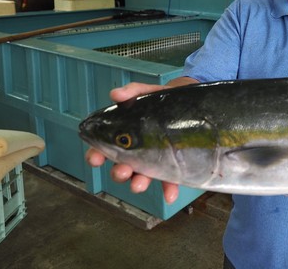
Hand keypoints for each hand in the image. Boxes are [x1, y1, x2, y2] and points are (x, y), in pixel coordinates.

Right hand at [84, 81, 180, 203]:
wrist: (192, 104)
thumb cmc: (164, 101)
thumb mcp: (149, 93)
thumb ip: (133, 92)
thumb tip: (115, 94)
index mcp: (126, 136)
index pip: (105, 148)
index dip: (96, 154)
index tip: (95, 158)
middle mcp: (137, 152)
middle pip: (122, 167)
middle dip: (119, 172)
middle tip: (123, 171)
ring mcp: (155, 161)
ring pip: (142, 177)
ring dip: (138, 183)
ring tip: (139, 184)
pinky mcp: (173, 166)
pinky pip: (170, 181)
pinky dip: (168, 190)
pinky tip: (170, 196)